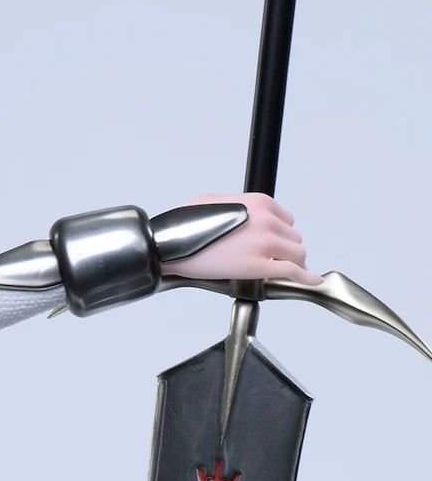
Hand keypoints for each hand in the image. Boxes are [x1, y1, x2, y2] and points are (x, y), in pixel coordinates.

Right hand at [162, 192, 321, 285]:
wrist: (169, 244)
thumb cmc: (182, 225)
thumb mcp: (210, 199)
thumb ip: (234, 203)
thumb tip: (236, 210)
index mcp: (259, 203)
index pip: (286, 220)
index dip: (281, 234)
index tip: (275, 244)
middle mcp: (267, 220)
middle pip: (294, 238)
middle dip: (286, 250)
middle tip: (275, 261)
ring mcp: (265, 243)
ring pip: (297, 254)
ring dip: (292, 263)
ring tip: (282, 272)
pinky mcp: (260, 266)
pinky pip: (293, 272)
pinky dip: (305, 277)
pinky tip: (310, 281)